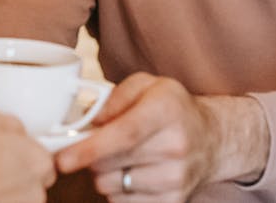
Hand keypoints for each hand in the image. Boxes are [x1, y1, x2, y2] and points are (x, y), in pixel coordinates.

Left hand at [54, 73, 268, 200]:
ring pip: (111, 186)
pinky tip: (133, 173)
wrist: (212, 139)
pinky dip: (119, 189)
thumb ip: (114, 96)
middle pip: (110, 164)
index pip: (124, 134)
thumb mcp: (147, 85)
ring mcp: (176, 179)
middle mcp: (175, 146)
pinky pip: (123, 202)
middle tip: (97, 144)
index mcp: (166, 110)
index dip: (89, 149)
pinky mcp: (173, 202)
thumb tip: (90, 122)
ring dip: (105, 174)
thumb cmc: (172, 109)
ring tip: (122, 158)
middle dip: (91, 157)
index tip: (63, 159)